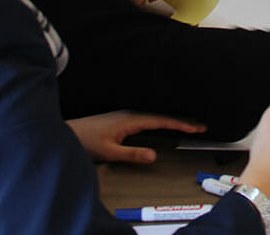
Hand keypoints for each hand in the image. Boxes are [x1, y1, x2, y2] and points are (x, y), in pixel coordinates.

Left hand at [67, 111, 205, 163]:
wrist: (69, 132)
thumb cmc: (86, 141)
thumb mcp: (109, 152)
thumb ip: (132, 154)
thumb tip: (153, 155)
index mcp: (131, 120)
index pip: (162, 121)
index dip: (181, 124)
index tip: (197, 126)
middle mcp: (131, 114)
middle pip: (162, 116)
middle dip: (182, 120)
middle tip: (201, 124)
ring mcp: (127, 114)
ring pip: (156, 115)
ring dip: (173, 119)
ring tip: (188, 124)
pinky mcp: (123, 117)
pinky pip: (149, 116)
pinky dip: (162, 120)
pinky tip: (163, 122)